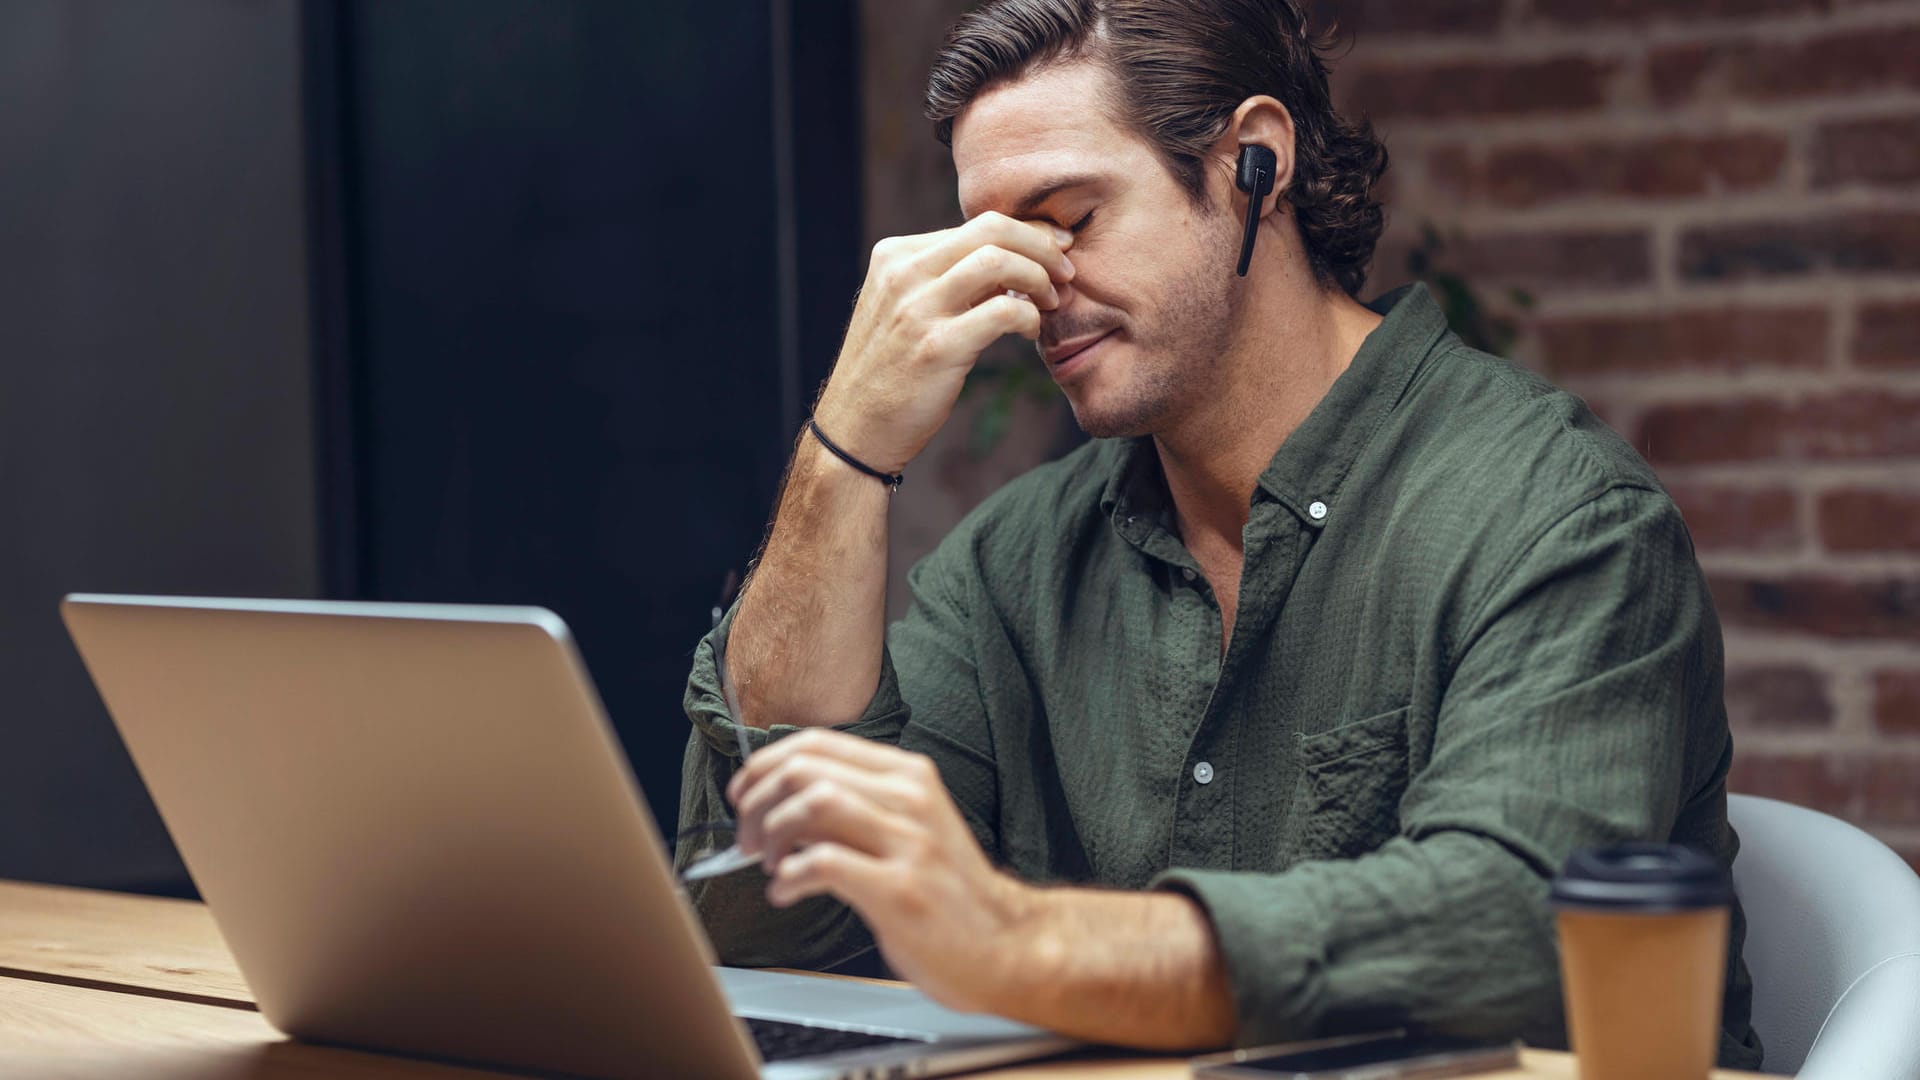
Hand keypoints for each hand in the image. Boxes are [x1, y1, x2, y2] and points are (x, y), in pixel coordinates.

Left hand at [726, 728, 1029, 1011]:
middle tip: (746, 837)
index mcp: (908, 776)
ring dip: (772, 834)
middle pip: (807, 769)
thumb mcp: (910, 826)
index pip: (817, 743)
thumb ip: (857, 805)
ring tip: (769, 863)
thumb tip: (783, 800)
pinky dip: (789, 877)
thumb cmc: (949, 891)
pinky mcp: (901, 890)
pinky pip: (824, 864)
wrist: (1006, 943)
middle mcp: (909, 799)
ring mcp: (909, 843)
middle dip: (758, 802)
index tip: (744, 793)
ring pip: (814, 804)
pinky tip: (786, 891)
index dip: (765, 764)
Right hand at [812, 213, 1074, 473]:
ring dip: (1040, 277)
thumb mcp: (905, 308)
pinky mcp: (937, 347)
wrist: (855, 430)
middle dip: (1042, 244)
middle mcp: (902, 273)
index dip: (1028, 231)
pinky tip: (1031, 332)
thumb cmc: (891, 371)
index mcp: (895, 256)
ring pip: (999, 261)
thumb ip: (947, 279)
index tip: (1057, 246)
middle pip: (992, 229)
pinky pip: (1003, 312)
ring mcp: (916, 309)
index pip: (977, 224)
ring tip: (1053, 301)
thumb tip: (1011, 258)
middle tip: (1067, 270)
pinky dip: (1030, 316)